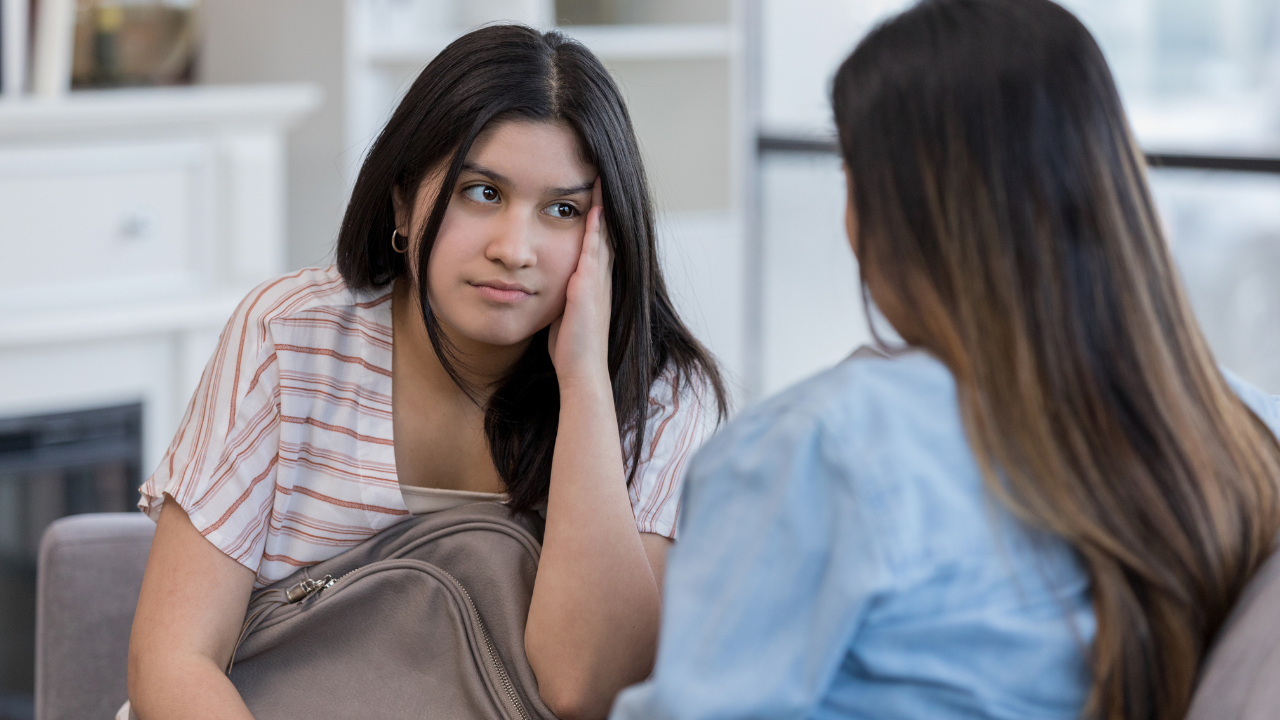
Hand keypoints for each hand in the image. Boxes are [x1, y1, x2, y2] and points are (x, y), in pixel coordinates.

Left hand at [548, 178, 612, 386]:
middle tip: (601, 173)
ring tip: (600, 179)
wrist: (582, 372)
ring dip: (602, 207)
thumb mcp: (565, 313)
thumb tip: (547, 286)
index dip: (597, 217)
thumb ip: (562, 296)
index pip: (598, 242)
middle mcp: (601, 279)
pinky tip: (592, 210)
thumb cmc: (571, 348)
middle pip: (605, 232)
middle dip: (603, 203)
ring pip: (602, 236)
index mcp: (594, 283)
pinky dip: (595, 230)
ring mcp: (597, 283)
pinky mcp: (588, 288)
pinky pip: (593, 252)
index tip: (591, 192)